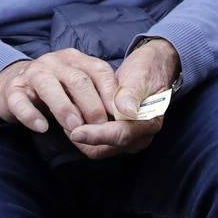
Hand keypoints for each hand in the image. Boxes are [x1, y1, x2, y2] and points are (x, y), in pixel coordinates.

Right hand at [0, 49, 116, 136]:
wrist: (13, 87)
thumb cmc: (55, 90)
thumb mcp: (77, 89)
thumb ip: (97, 97)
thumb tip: (123, 117)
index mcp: (75, 59)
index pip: (98, 70)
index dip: (111, 92)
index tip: (121, 114)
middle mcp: (54, 62)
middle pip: (76, 79)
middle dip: (91, 104)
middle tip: (100, 127)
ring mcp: (32, 74)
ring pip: (48, 85)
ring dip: (64, 107)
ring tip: (75, 128)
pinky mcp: (12, 90)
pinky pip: (20, 101)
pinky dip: (31, 114)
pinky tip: (41, 127)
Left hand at [68, 38, 175, 159]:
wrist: (151, 68)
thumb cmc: (145, 69)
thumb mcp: (139, 75)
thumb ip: (132, 93)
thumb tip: (125, 110)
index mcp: (149, 122)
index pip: (121, 135)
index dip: (97, 135)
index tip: (76, 132)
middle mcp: (140, 136)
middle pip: (107, 148)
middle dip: (85, 138)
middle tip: (66, 120)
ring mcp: (129, 139)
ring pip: (98, 150)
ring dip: (82, 137)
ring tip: (69, 116)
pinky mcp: (118, 137)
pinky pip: (97, 144)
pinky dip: (85, 134)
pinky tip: (76, 117)